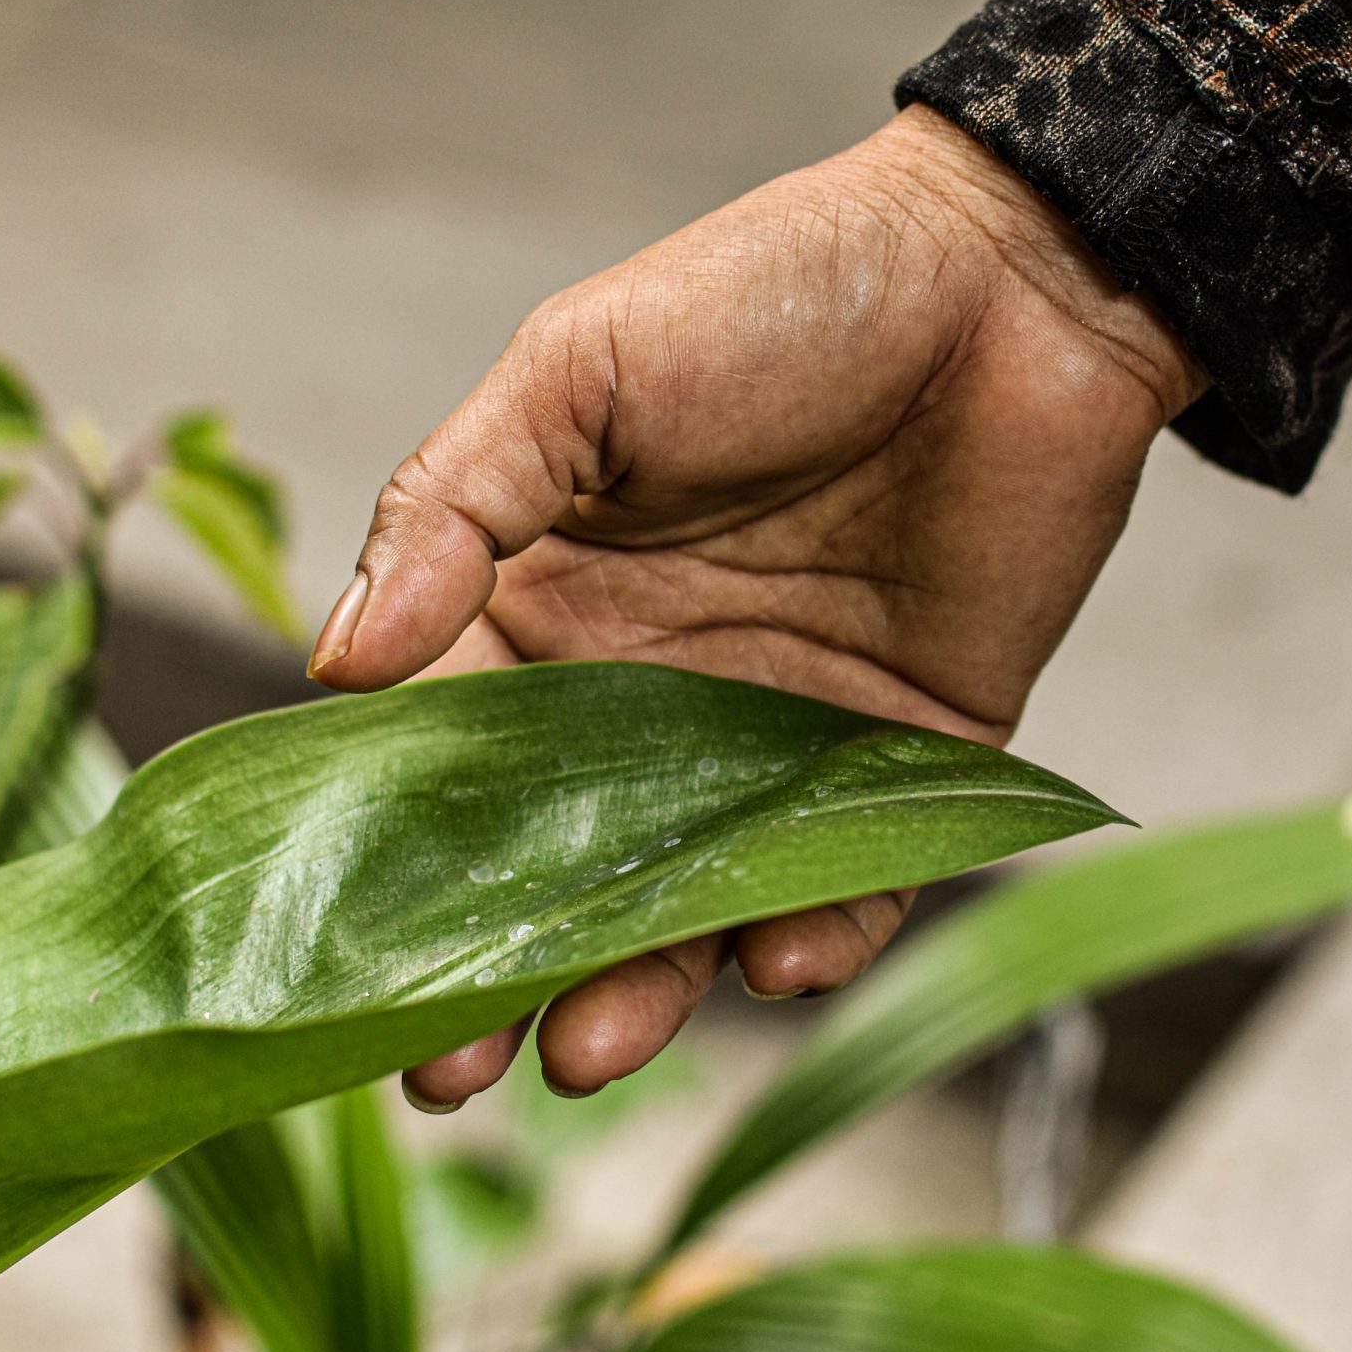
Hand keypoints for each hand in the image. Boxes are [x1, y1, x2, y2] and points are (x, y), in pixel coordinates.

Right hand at [313, 105, 1203, 1109]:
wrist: (1014, 279)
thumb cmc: (779, 294)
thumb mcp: (583, 369)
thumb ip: (457, 505)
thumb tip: (337, 663)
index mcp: (550, 608)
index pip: (447, 763)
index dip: (394, 863)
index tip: (345, 962)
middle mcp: (652, 698)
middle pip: (559, 870)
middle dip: (500, 975)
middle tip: (448, 1072)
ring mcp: (779, 742)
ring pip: (695, 904)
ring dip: (643, 987)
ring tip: (591, 1052)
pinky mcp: (908, 763)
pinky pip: (856, 881)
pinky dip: (820, 932)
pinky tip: (777, 958)